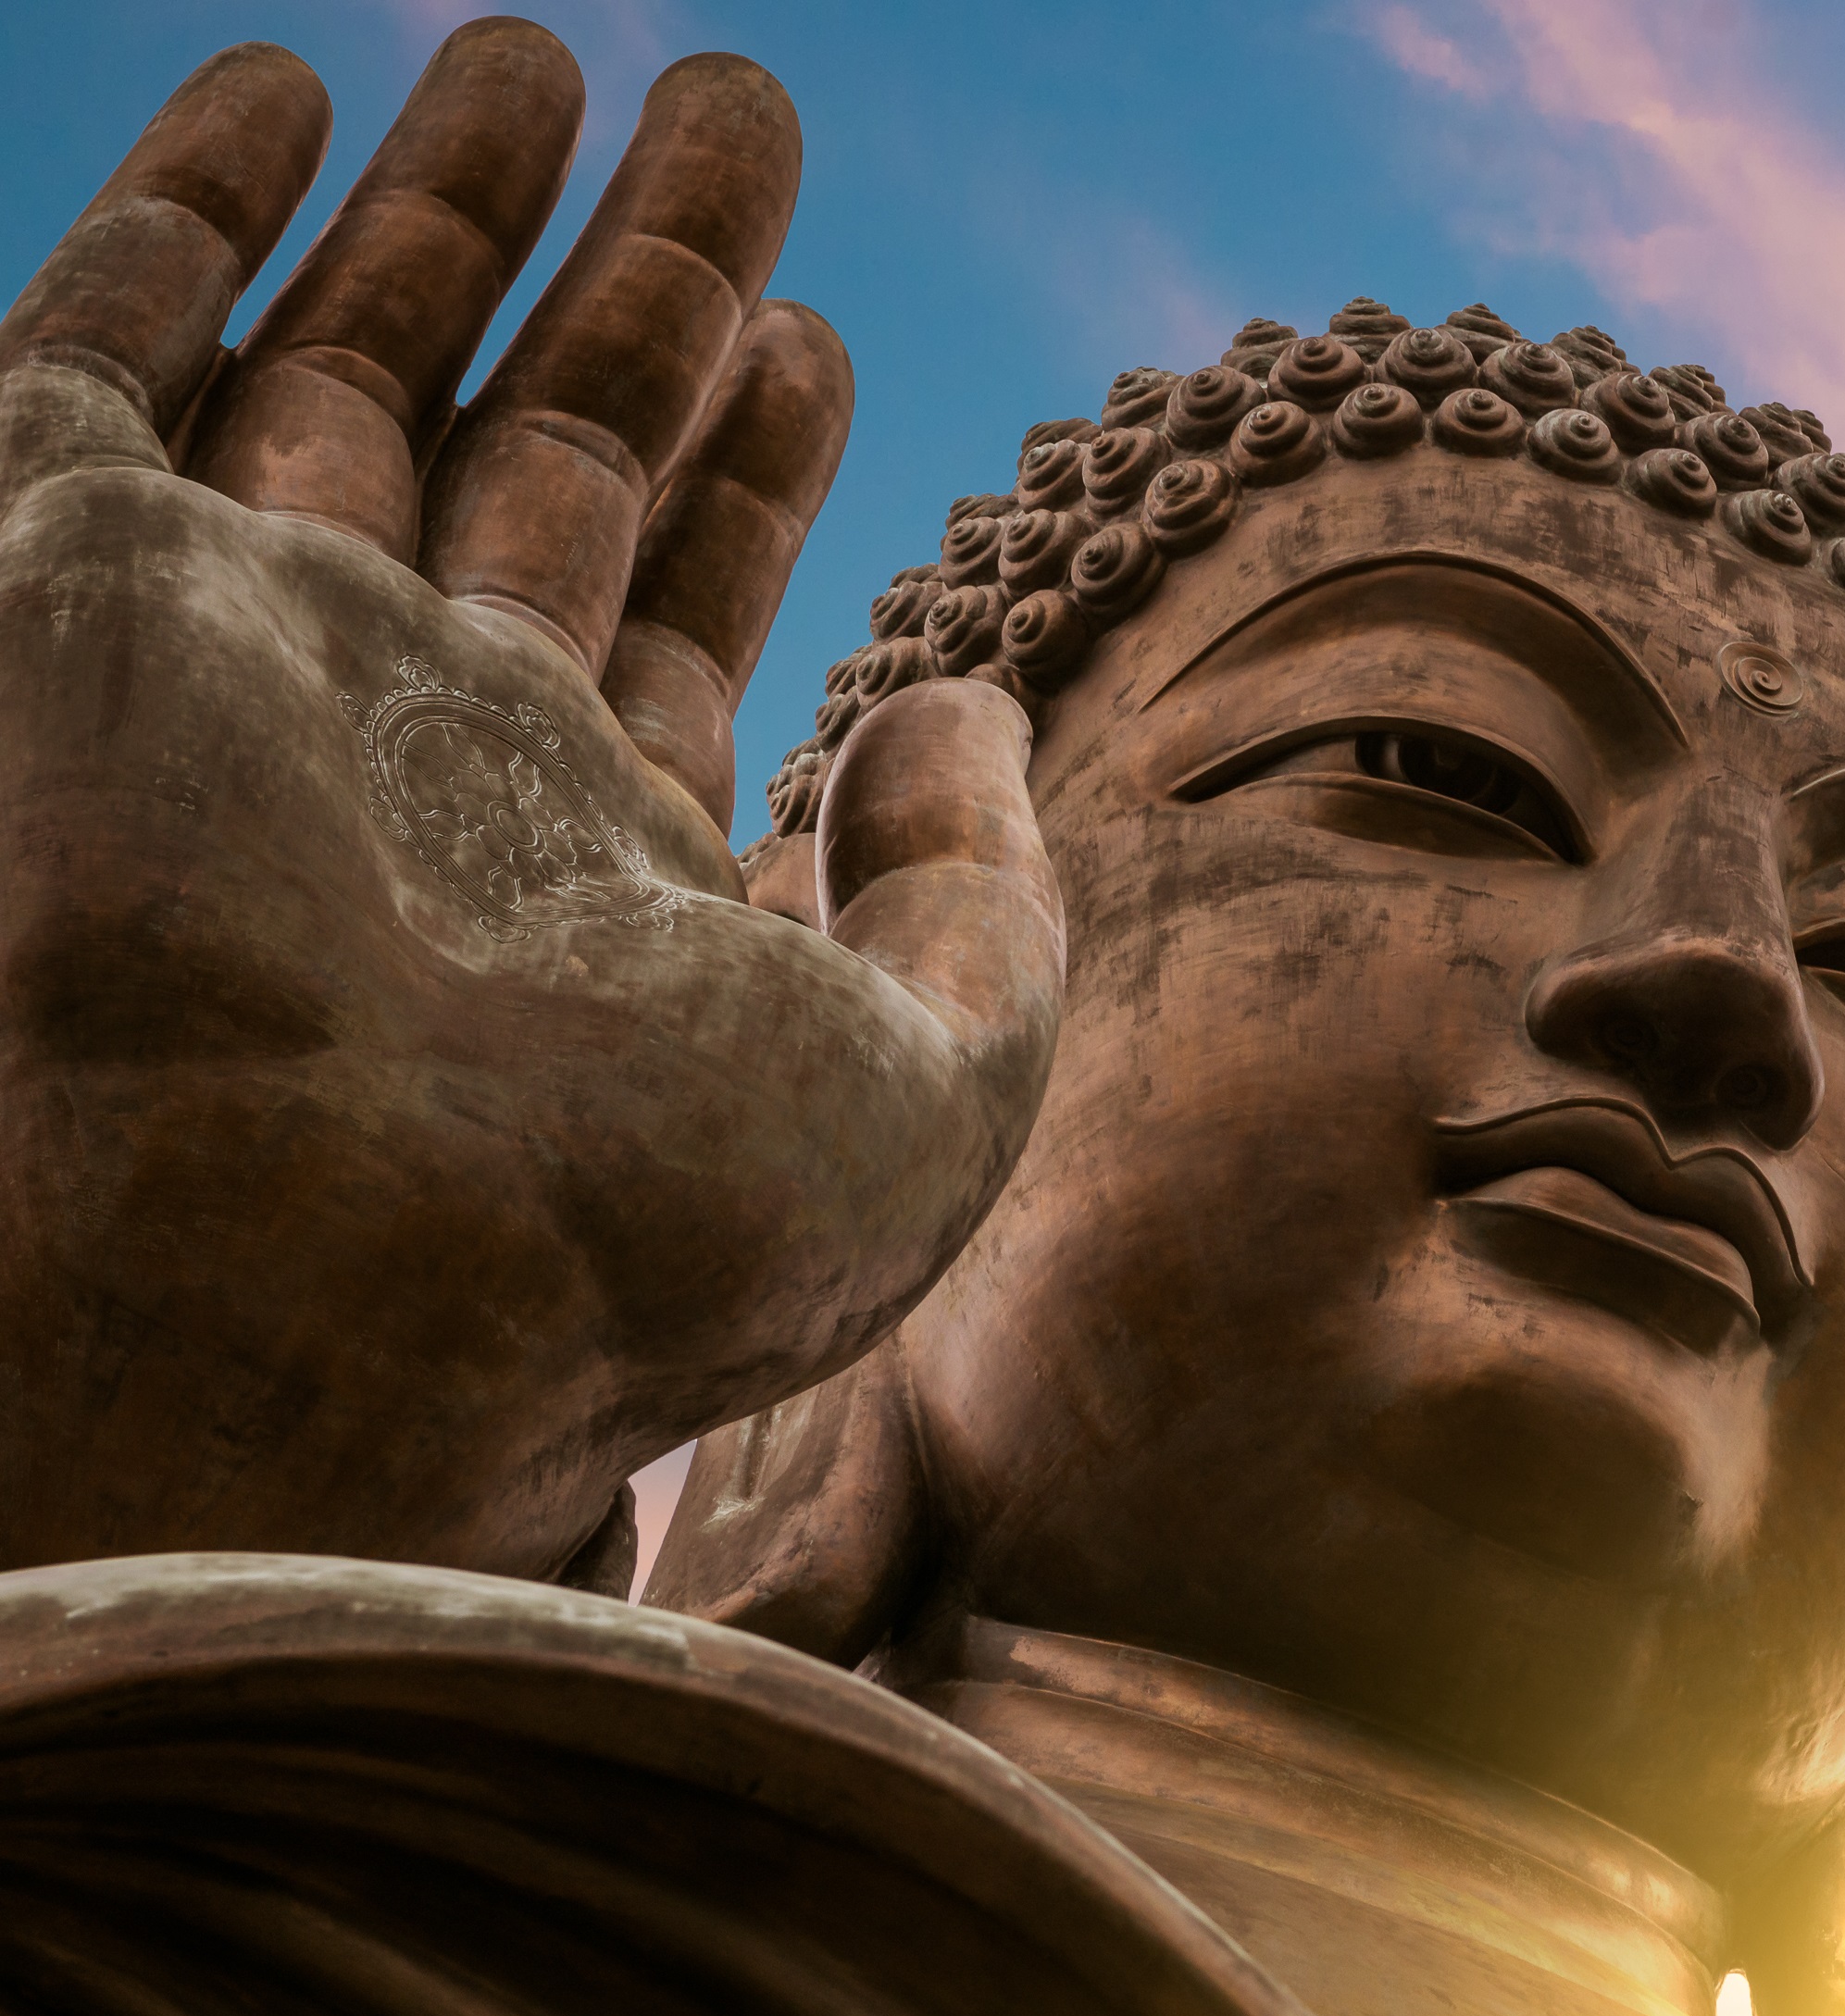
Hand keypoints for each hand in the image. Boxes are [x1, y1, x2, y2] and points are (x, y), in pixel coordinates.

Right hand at [0, 27, 1061, 1581]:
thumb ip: (978, 904)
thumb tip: (969, 703)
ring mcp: (231, 656)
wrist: (293, 1289)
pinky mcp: (63, 580)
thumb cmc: (621, 1246)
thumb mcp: (921, 1096)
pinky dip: (187, 208)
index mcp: (582, 868)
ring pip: (353, 369)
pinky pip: (100, 349)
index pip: (679, 603)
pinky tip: (293, 81)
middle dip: (640, 281)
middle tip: (738, 108)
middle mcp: (401, 749)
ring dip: (449, 210)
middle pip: (541, 452)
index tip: (813, 336)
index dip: (751, 459)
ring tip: (550, 55)